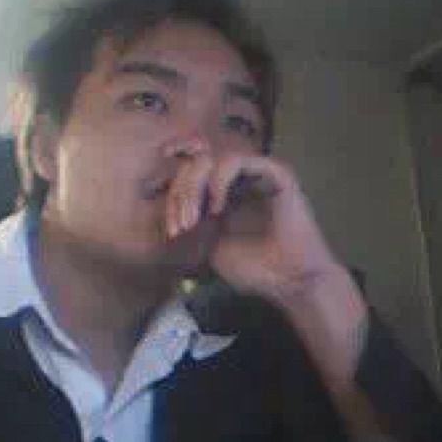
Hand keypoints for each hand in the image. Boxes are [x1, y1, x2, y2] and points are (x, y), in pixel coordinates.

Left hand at [166, 151, 342, 305]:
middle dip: (179, 195)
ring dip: (194, 189)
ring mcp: (256, 173)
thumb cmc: (253, 268)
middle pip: (194, 165)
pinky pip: (238, 161)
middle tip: (179, 227)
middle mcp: (237, 178)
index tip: (151, 194)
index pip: (188, 171)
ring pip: (211, 160)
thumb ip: (189, 222)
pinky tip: (216, 208)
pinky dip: (219, 181)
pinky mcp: (274, 173)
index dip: (169, 180)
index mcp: (221, 192)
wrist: (289, 281)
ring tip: (193, 221)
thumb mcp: (207, 245)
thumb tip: (161, 209)